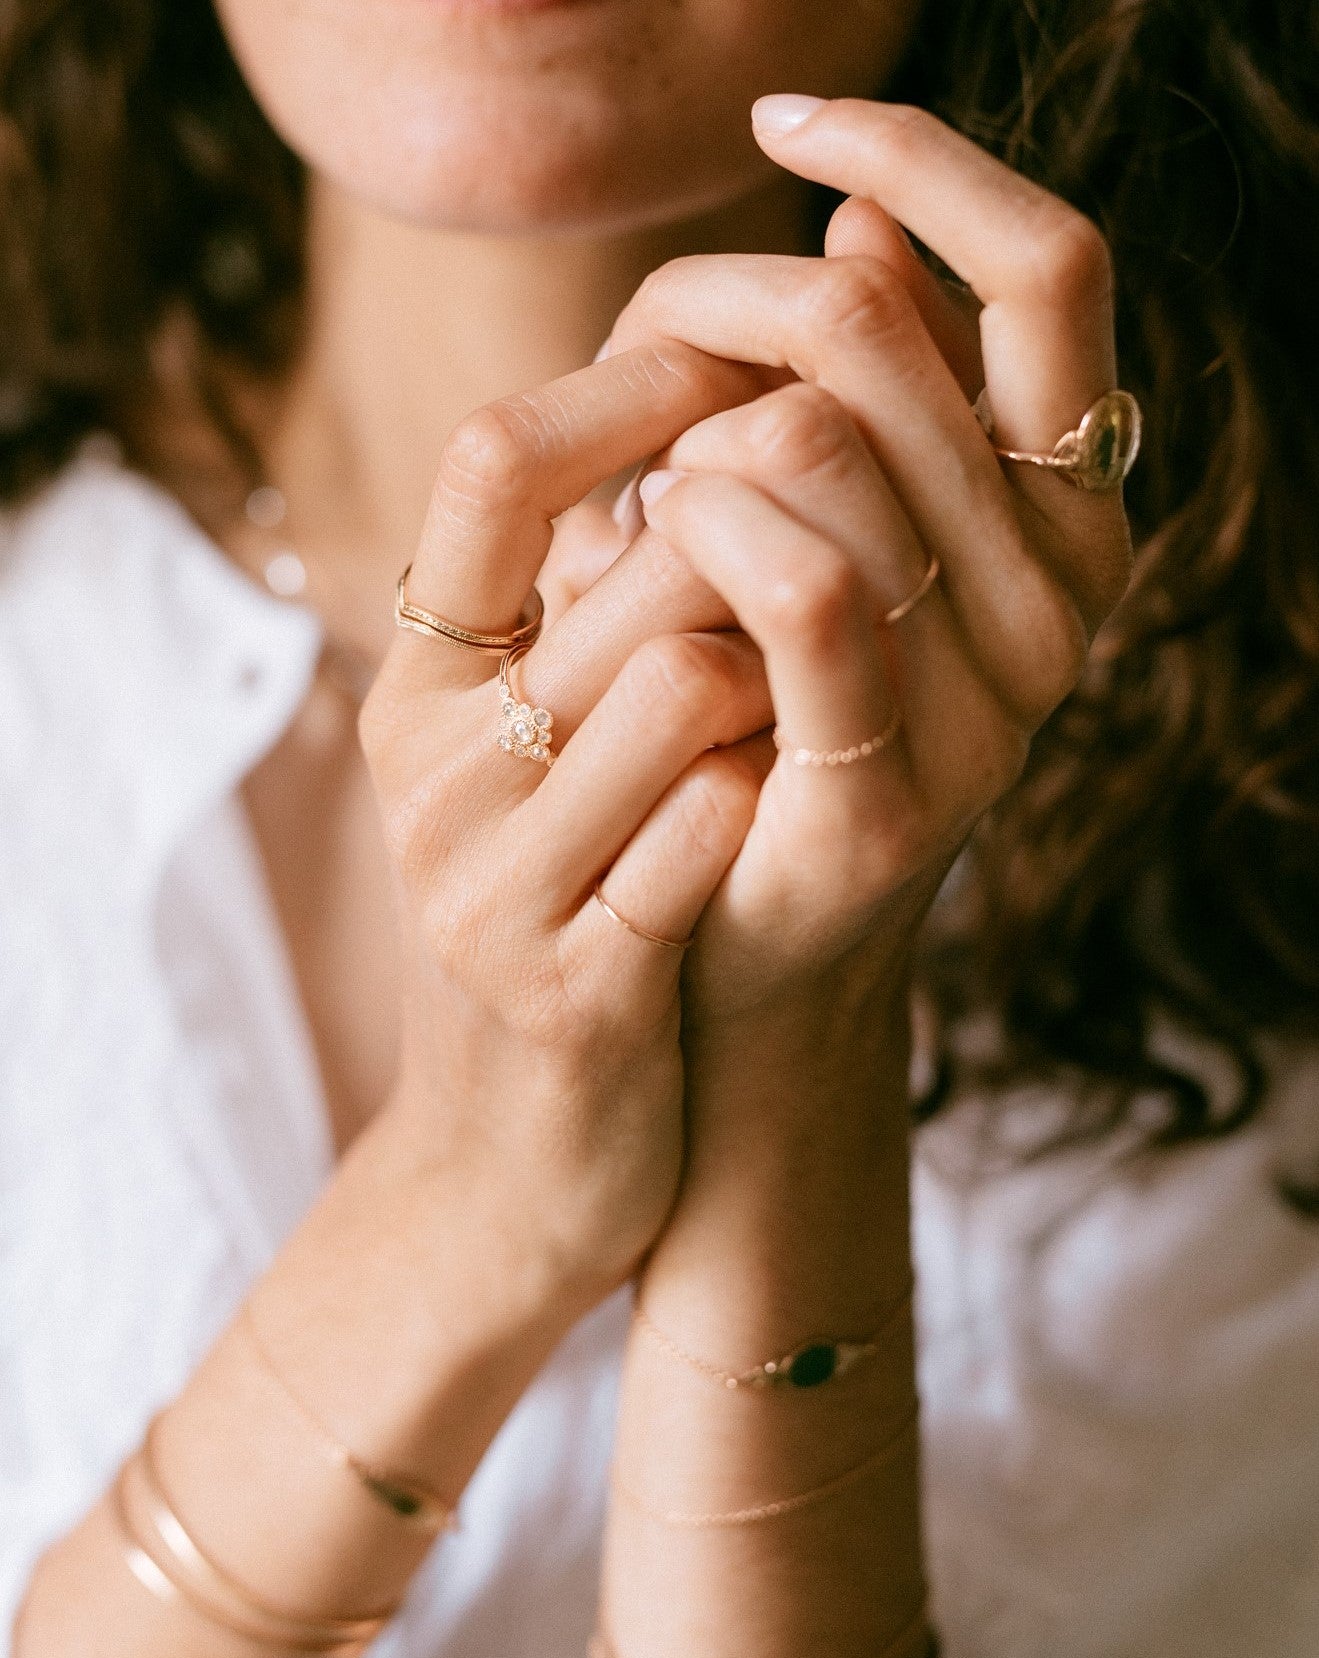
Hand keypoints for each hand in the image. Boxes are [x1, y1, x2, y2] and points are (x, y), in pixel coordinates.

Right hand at [359, 343, 777, 1300]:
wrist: (509, 1162)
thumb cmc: (555, 919)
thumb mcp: (532, 759)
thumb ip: (587, 610)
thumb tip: (712, 422)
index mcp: (421, 690)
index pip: (492, 461)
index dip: (629, 388)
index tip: (739, 377)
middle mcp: (436, 769)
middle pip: (644, 561)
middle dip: (765, 558)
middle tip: (826, 585)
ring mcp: (495, 880)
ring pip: (690, 675)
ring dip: (788, 679)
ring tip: (800, 715)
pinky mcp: (573, 985)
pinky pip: (712, 826)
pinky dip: (773, 798)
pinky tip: (781, 816)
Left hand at [600, 97, 1134, 1025]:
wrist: (725, 932)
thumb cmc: (758, 703)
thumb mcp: (826, 523)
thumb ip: (870, 389)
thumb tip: (859, 231)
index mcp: (1074, 508)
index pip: (1054, 265)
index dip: (923, 160)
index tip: (784, 120)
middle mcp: (1067, 594)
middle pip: (884, 337)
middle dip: (721, 322)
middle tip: (651, 401)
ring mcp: (996, 700)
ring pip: (815, 439)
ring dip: (683, 439)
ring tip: (650, 512)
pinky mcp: (893, 787)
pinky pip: (797, 580)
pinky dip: (693, 520)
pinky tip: (645, 532)